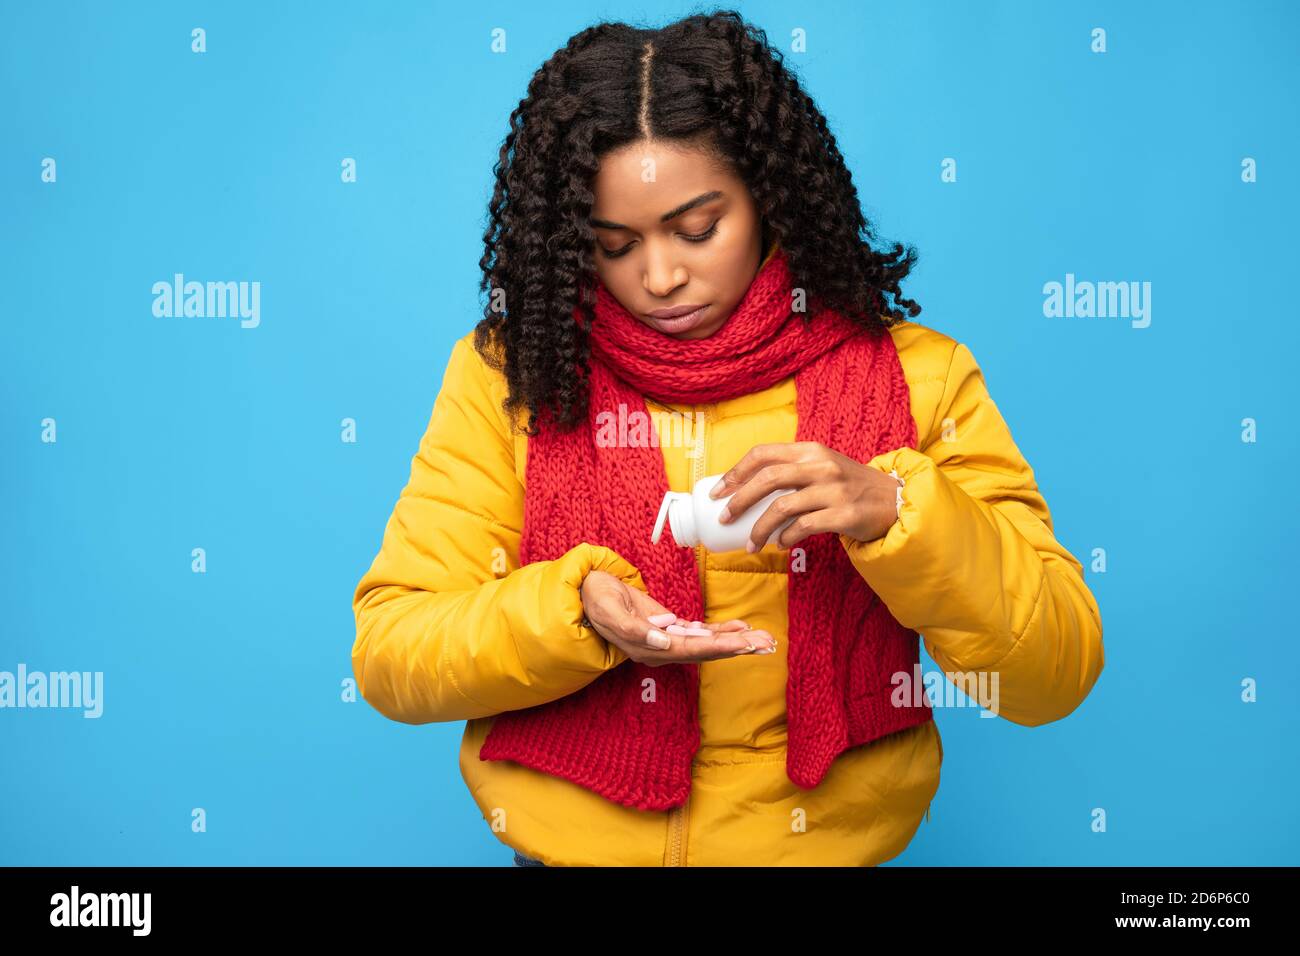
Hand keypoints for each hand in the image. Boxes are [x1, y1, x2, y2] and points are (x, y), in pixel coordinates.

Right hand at [579, 570, 777, 666]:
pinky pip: (699, 632)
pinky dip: (721, 630)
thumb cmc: (595, 599)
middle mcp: (662, 649)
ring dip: (735, 640)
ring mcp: (666, 639)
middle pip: (706, 650)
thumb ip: (633, 629)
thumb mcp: (607, 609)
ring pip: (707, 643)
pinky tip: (740, 628)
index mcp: (649, 648)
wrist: (585, 593)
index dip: (719, 648)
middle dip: (737, 647)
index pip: (691, 650)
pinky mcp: (668, 628)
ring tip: (763, 639)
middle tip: (767, 645)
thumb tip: (662, 641)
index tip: (744, 645)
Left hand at [708, 441, 901, 549]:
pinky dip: (786, 538)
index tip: (717, 492)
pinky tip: (779, 545)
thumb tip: (745, 491)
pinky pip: (804, 527)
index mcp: (810, 450)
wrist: (893, 502)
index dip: (736, 472)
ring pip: (782, 507)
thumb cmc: (848, 487)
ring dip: (760, 529)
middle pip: (768, 479)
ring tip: (750, 545)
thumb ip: (792, 470)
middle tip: (723, 518)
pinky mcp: (844, 513)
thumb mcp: (822, 467)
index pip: (763, 454)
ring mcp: (834, 489)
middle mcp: (821, 465)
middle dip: (739, 500)